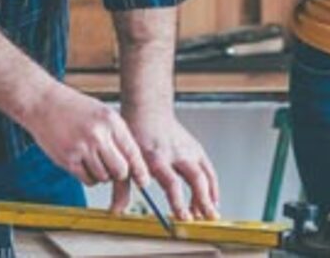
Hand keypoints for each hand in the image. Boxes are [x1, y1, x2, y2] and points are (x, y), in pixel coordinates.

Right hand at [25, 84, 149, 189]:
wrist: (43, 103)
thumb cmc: (74, 108)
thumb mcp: (103, 113)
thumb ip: (117, 134)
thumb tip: (132, 160)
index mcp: (111, 121)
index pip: (132, 152)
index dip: (140, 170)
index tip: (144, 181)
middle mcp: (98, 135)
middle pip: (120, 171)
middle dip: (119, 174)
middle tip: (113, 168)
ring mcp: (82, 148)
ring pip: (104, 178)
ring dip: (102, 175)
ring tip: (94, 159)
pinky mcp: (67, 160)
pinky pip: (87, 180)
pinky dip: (89, 177)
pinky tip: (84, 164)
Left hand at [111, 106, 220, 220]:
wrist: (149, 110)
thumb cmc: (136, 133)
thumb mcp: (126, 160)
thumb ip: (122, 187)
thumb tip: (116, 211)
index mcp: (157, 158)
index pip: (172, 183)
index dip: (179, 202)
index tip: (183, 217)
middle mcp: (177, 153)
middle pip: (196, 179)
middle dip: (203, 200)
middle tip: (205, 218)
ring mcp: (189, 150)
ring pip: (206, 174)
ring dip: (210, 196)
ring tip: (210, 214)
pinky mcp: (196, 148)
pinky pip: (208, 169)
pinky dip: (212, 185)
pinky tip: (212, 199)